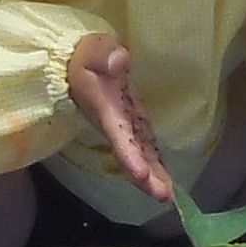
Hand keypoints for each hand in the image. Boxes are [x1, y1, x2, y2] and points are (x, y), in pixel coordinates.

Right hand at [64, 32, 174, 201]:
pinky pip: (143, 149)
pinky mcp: (132, 125)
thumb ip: (105, 54)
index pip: (119, 136)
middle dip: (145, 176)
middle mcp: (116, 124)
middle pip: (131, 155)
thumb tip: (121, 60)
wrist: (76, 64)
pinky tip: (167, 182)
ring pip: (139, 156)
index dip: (129, 156)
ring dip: (152, 176)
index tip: (141, 175)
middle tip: (163, 197)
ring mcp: (124, 127)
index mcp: (106, 109)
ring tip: (169, 197)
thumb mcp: (93, 49)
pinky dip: (154, 166)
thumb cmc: (85, 56)